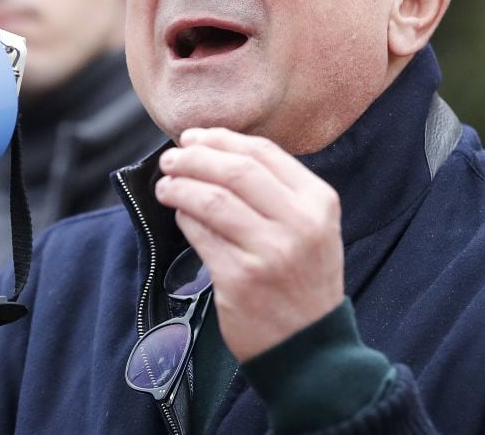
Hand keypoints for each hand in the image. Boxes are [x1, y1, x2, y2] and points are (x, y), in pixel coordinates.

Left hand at [156, 128, 343, 361]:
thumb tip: (215, 151)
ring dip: (180, 186)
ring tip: (165, 185)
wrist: (310, 348)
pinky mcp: (239, 279)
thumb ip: (276, 191)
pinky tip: (179, 216)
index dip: (221, 139)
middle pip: (234, 170)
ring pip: (211, 199)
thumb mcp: (311, 228)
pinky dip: (184, 220)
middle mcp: (298, 224)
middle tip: (171, 159)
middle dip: (194, 158)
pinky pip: (200, 235)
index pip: (264, 152)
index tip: (194, 137)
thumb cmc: (302, 280)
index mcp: (318, 202)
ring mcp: (269, 252)